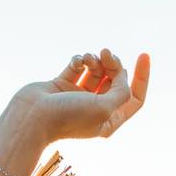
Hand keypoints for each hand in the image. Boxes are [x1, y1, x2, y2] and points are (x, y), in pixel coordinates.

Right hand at [12, 48, 150, 140]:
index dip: (142, 77)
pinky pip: (77, 67)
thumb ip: (121, 92)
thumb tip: (123, 75)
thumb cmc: (68, 117)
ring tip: (89, 58)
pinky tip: (75, 62)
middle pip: (115, 80)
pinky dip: (79, 60)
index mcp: (109, 121)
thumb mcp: (104, 108)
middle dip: (114, 64)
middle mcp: (94, 109)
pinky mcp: (62, 86)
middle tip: (106, 53)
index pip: (135, 98)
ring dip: (95, 60)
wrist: (31, 118)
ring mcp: (77, 97)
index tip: (143, 55)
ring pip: (96, 71)